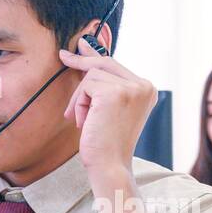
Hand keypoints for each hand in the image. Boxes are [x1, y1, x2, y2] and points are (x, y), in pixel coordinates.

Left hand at [60, 38, 155, 180]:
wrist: (110, 166)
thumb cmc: (108, 142)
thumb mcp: (112, 109)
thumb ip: (108, 85)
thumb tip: (87, 57)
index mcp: (147, 89)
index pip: (117, 66)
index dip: (96, 56)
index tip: (81, 47)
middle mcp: (143, 86)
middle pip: (105, 63)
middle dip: (82, 61)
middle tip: (64, 55)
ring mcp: (131, 88)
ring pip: (92, 75)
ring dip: (80, 98)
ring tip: (84, 121)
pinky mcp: (114, 93)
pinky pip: (86, 86)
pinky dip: (79, 103)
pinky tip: (84, 122)